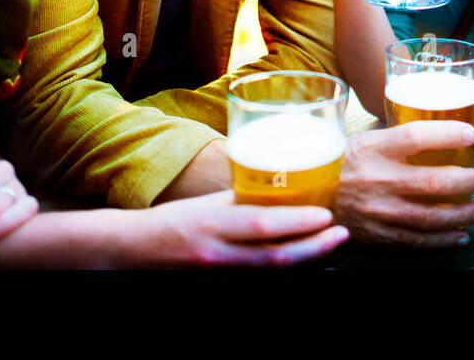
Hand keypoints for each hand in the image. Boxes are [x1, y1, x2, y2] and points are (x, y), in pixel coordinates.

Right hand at [142, 191, 347, 267]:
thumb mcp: (208, 204)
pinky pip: (260, 280)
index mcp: (213, 225)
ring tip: (330, 247)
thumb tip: (283, 188)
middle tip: (340, 235)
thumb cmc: (175, 220)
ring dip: (306, 262)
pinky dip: (286, 273)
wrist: (133, 251)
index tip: (326, 215)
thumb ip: (242, 200)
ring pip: (271, 274)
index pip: (262, 225)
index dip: (299, 223)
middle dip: (314, 249)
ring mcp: (220, 275)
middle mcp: (218, 254)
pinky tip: (306, 264)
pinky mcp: (221, 285)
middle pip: (274, 259)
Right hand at [334, 122, 473, 246]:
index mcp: (372, 149)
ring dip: (461, 215)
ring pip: (429, 217)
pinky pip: (415, 242)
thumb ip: (395, 139)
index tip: (471, 134)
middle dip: (466, 181)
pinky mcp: (376, 235)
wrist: (305, 198)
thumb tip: (437, 128)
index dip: (446, 134)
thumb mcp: (362, 141)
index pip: (415, 136)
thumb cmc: (341, 164)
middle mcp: (377, 179)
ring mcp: (377, 211)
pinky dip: (442, 241)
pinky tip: (460, 236)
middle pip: (431, 181)